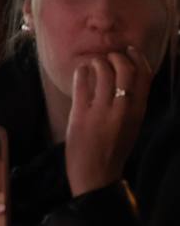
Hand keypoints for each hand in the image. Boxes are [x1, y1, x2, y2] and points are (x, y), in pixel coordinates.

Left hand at [65, 46, 152, 195]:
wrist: (96, 175)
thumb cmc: (113, 149)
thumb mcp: (131, 125)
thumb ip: (132, 104)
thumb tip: (127, 78)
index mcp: (138, 112)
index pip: (144, 76)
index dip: (138, 58)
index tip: (129, 50)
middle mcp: (123, 110)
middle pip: (124, 69)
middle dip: (116, 56)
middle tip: (107, 57)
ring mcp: (101, 112)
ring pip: (102, 72)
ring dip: (96, 61)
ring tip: (92, 64)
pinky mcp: (80, 115)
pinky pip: (81, 83)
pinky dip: (81, 71)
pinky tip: (80, 71)